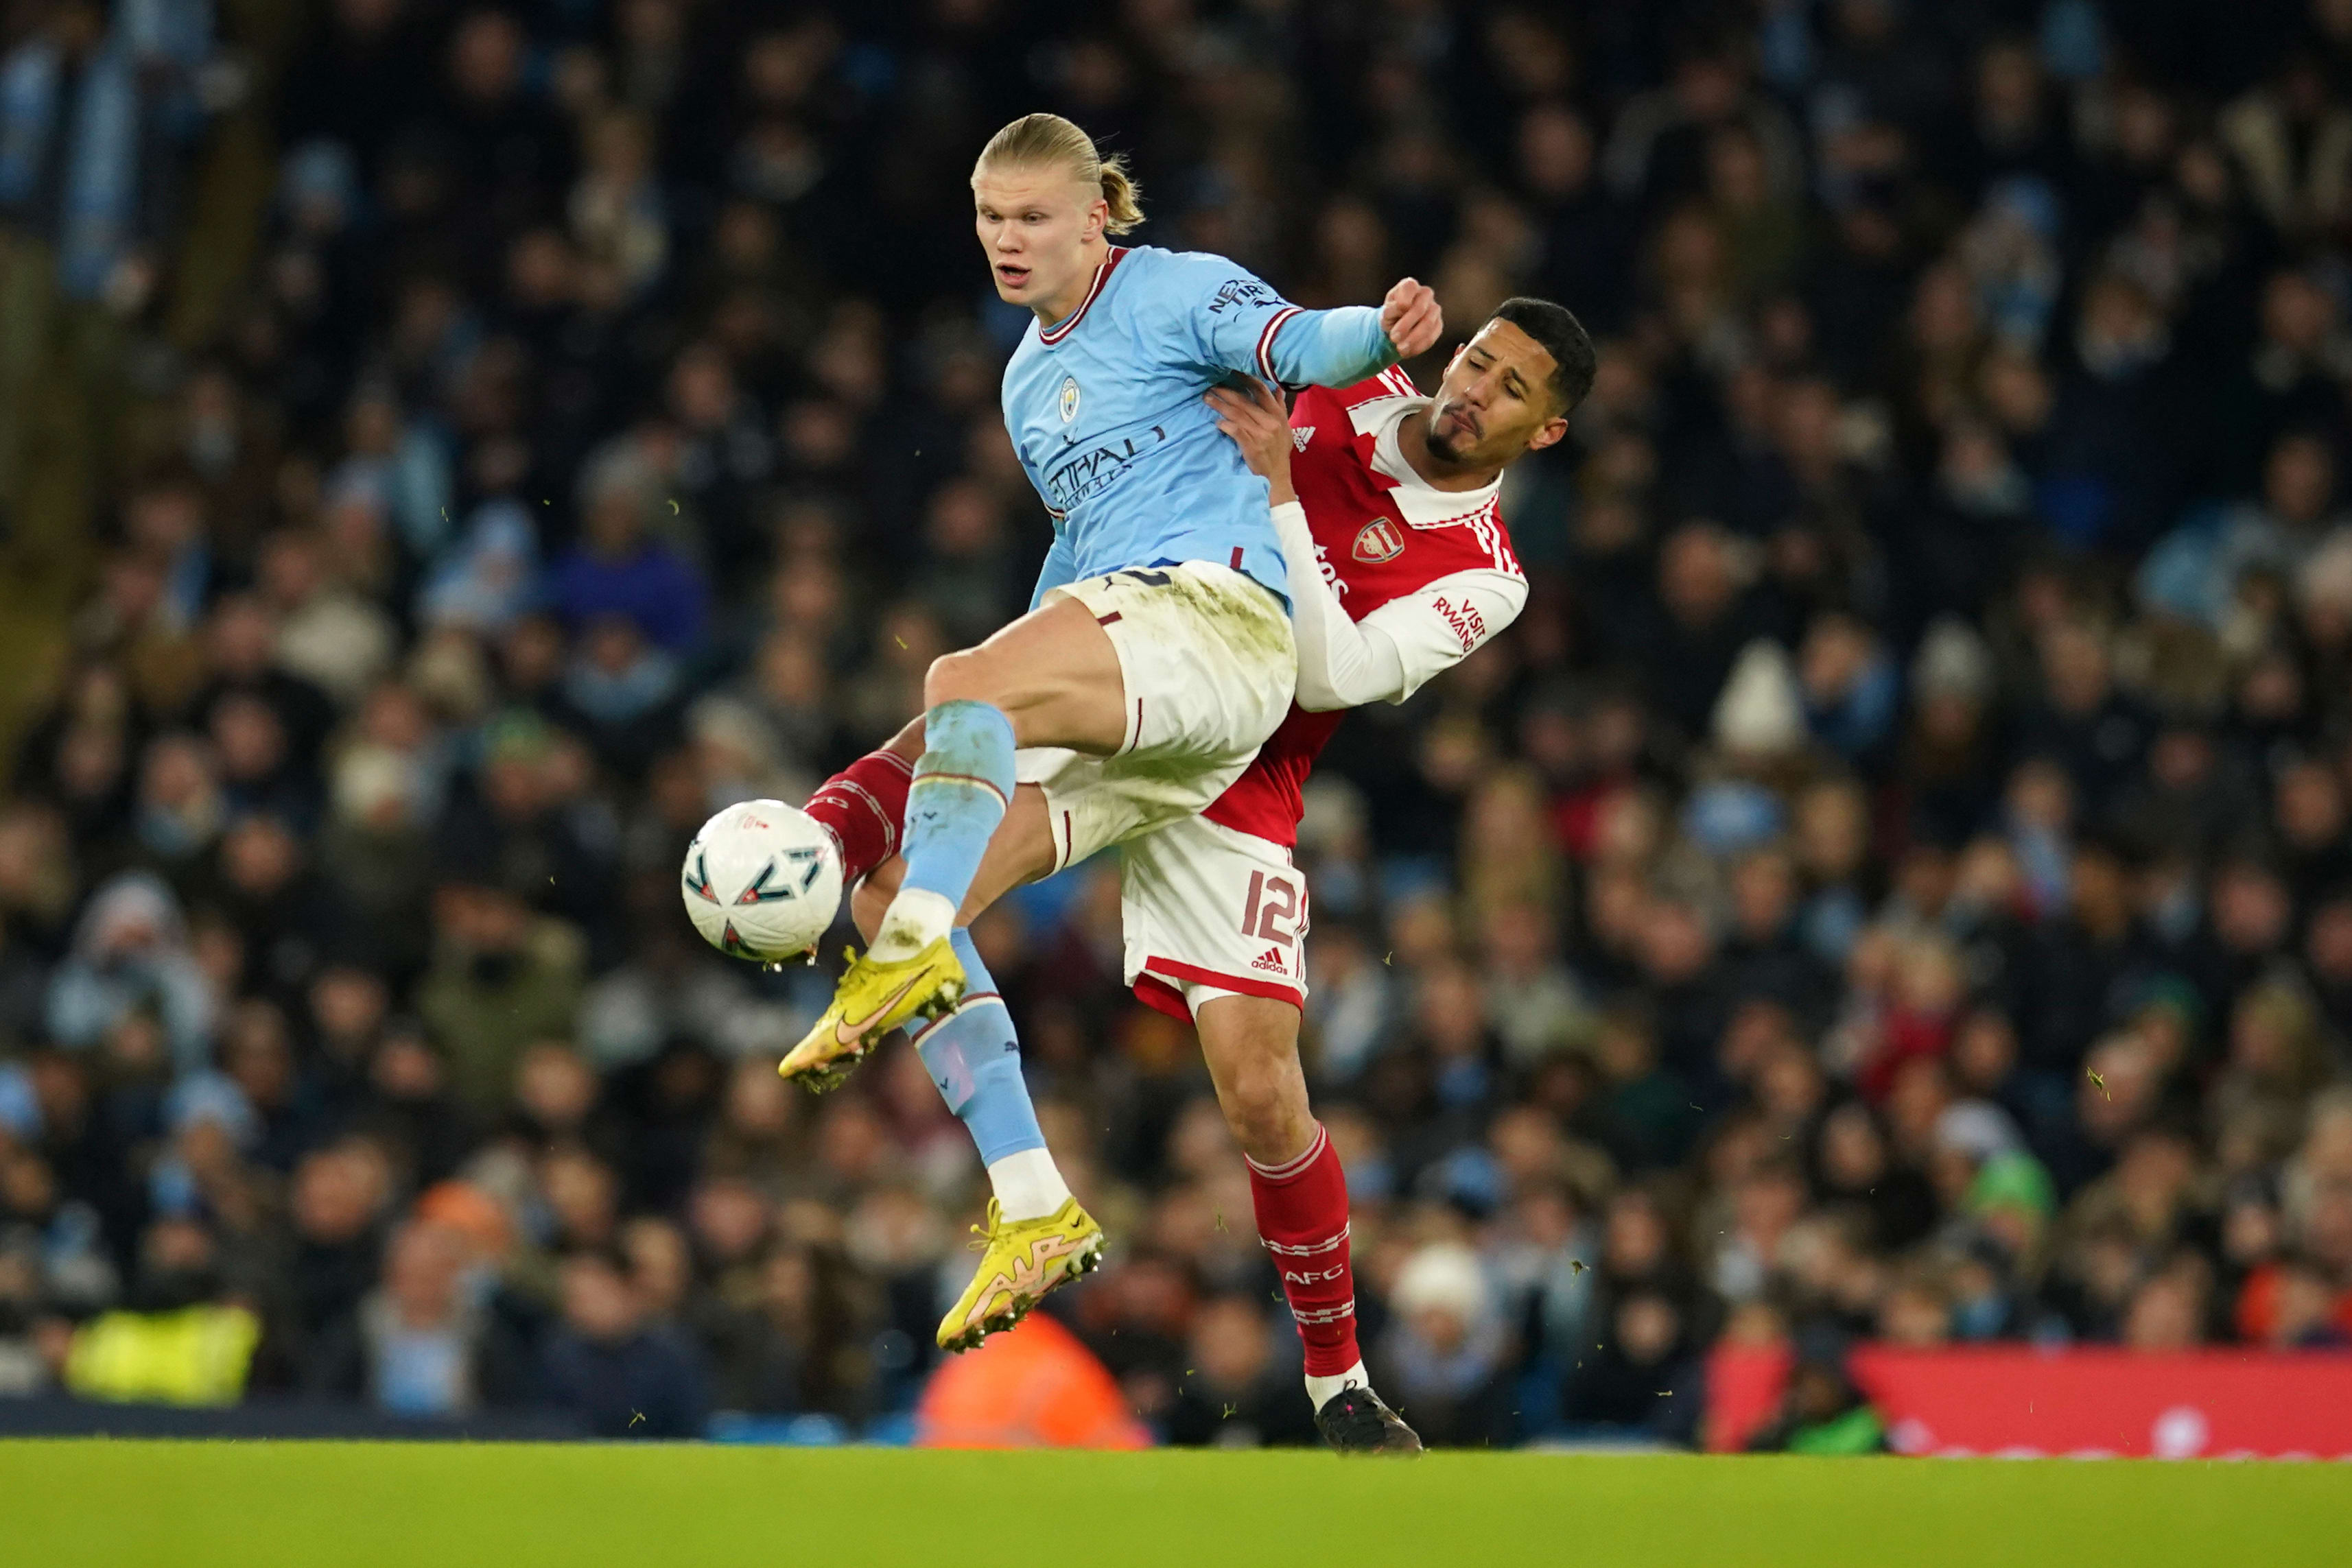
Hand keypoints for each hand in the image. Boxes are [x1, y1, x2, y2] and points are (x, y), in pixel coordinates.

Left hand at [1206, 378, 1297, 504]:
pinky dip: (1225, 425)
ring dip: (1220, 406)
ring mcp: (1260, 434)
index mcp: (1278, 415)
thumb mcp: (1285, 428)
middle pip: (1244, 402)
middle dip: (1226, 392)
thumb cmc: (1279, 451)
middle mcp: (1269, 422)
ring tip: (1207, 399)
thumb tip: (1276, 388)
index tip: (1232, 372)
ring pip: (1237, 414)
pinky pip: (1235, 431)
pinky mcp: (1251, 446)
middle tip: (1212, 386)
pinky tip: (1217, 422)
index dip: (1246, 380)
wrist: (1277, 476)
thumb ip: (1280, 407)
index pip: (1261, 391)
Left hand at [1380, 276, 1441, 359]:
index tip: (1390, 314)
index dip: (1402, 302)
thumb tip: (1403, 307)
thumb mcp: (1385, 312)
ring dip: (1412, 339)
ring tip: (1400, 348)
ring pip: (1428, 324)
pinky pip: (1432, 336)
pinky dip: (1418, 346)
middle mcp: (1425, 294)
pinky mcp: (1438, 325)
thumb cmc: (1391, 315)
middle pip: (1419, 309)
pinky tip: (1408, 351)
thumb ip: (1391, 309)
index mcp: (1410, 286)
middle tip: (1393, 338)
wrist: (1397, 326)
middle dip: (1405, 326)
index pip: (1410, 287)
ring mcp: (1434, 309)